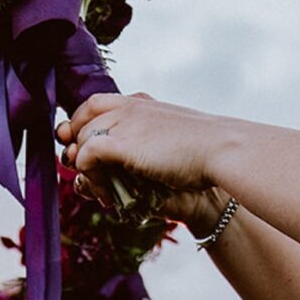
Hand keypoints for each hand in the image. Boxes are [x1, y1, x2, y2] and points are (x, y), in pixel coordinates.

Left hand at [59, 93, 230, 220]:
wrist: (223, 152)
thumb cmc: (209, 153)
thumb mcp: (173, 142)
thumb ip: (149, 145)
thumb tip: (134, 164)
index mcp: (141, 104)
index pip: (95, 105)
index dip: (82, 125)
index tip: (83, 149)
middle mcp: (128, 107)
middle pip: (82, 120)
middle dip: (76, 148)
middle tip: (87, 176)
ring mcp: (123, 122)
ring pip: (81, 141)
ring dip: (85, 170)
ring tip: (103, 193)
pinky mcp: (120, 142)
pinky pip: (87, 156)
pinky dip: (90, 178)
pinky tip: (107, 195)